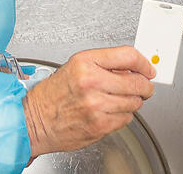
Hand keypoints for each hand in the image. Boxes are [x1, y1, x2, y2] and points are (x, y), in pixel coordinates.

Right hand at [23, 46, 155, 157]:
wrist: (34, 120)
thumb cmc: (53, 94)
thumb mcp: (76, 66)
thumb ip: (106, 64)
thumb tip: (135, 68)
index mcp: (85, 63)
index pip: (129, 56)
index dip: (144, 63)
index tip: (148, 68)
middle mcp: (91, 83)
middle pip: (137, 82)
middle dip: (145, 85)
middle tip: (143, 86)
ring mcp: (96, 106)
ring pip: (135, 102)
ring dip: (133, 101)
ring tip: (118, 99)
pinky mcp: (99, 125)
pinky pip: (126, 119)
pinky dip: (123, 116)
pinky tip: (110, 111)